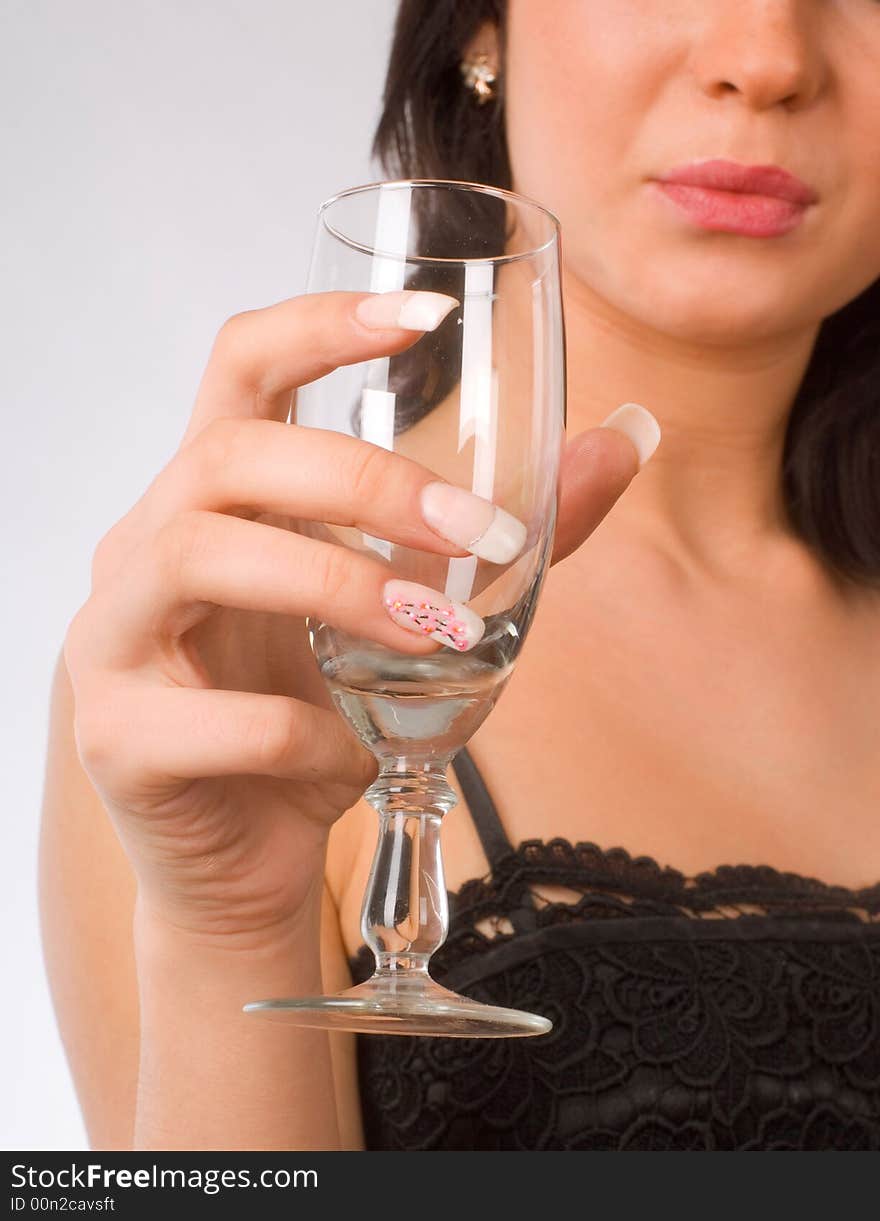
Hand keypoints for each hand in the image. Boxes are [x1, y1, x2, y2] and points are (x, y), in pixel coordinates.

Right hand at [63, 290, 644, 944]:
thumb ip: (505, 539)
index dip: (322, 322)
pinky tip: (345, 753)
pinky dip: (304, 732)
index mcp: (215, 501)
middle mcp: (146, 547)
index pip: (241, 366)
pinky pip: (213, 716)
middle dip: (365, 480)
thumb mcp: (413, 621)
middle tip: (474, 534)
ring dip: (337, 585)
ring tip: (430, 635)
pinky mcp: (115, 738)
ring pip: (201, 551)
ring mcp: (114, 638)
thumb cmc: (320, 723)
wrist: (248, 866)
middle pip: (230, 452)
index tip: (429, 318)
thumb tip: (623, 441)